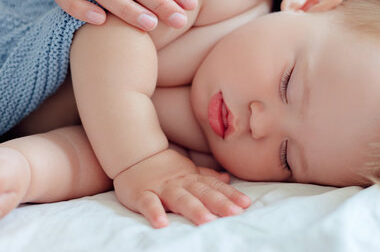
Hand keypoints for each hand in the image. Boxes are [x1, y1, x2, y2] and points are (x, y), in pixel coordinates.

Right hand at [113, 149, 250, 227]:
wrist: (134, 154)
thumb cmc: (165, 167)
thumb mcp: (188, 170)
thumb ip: (207, 176)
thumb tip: (229, 179)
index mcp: (192, 178)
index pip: (214, 187)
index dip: (230, 195)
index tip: (246, 204)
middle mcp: (180, 182)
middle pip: (202, 193)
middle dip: (220, 203)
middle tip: (235, 213)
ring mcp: (161, 188)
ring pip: (179, 198)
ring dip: (194, 209)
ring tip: (207, 221)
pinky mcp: (141, 194)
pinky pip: (148, 204)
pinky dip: (154, 213)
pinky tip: (162, 224)